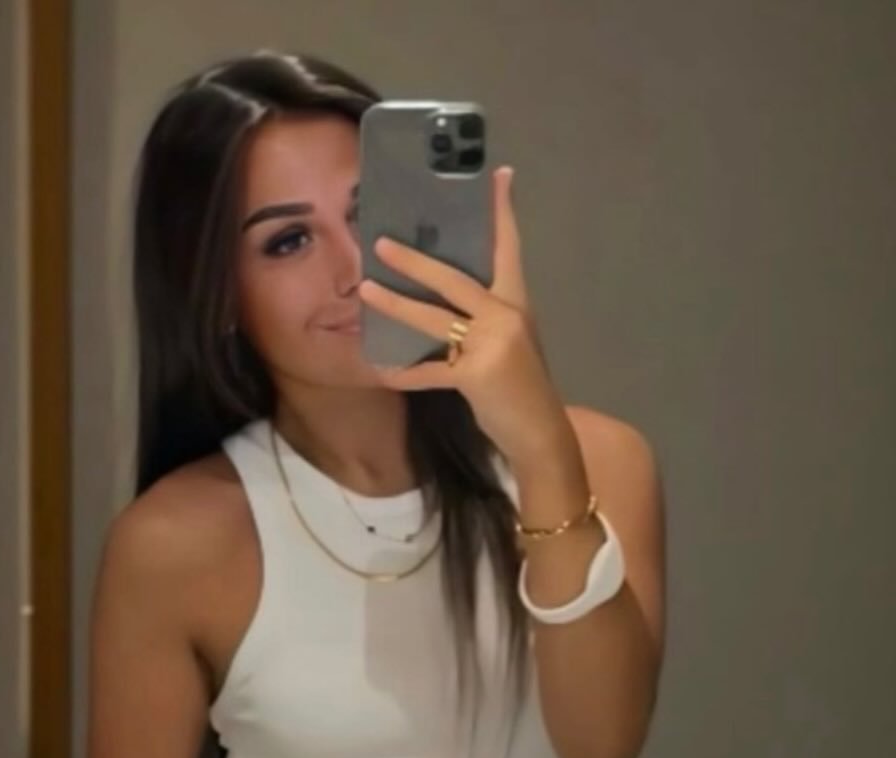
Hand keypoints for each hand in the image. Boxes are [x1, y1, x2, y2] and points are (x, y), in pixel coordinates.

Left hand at [358, 166, 575, 469]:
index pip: (508, 249)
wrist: (541, 433)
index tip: (499, 174)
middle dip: (416, 261)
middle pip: (455, 278)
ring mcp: (492, 345)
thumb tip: (444, 301)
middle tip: (381, 242)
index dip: (502, 213)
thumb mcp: (510, 343)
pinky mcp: (477, 375)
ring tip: (366, 290)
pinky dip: (405, 374)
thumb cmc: (521, 387)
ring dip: (396, 304)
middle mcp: (506, 316)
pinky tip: (381, 371)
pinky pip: (430, 373)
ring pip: (435, 317)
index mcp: (517, 303)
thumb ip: (484, 319)